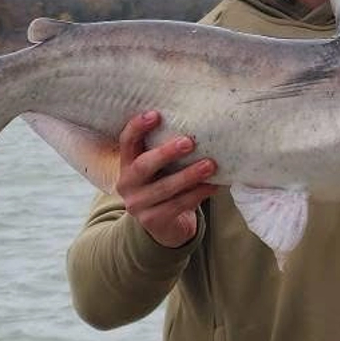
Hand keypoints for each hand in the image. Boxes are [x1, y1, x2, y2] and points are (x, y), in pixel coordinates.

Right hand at [114, 111, 217, 247]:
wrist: (165, 226)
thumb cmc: (166, 184)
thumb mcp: (161, 168)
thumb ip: (168, 150)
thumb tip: (201, 125)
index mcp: (126, 164)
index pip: (126, 142)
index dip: (137, 127)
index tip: (156, 114)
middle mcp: (127, 184)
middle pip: (142, 166)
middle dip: (166, 153)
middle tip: (189, 142)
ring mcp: (138, 205)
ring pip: (164, 188)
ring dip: (189, 175)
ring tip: (210, 165)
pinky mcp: (153, 221)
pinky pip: (178, 205)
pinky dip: (197, 194)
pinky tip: (213, 185)